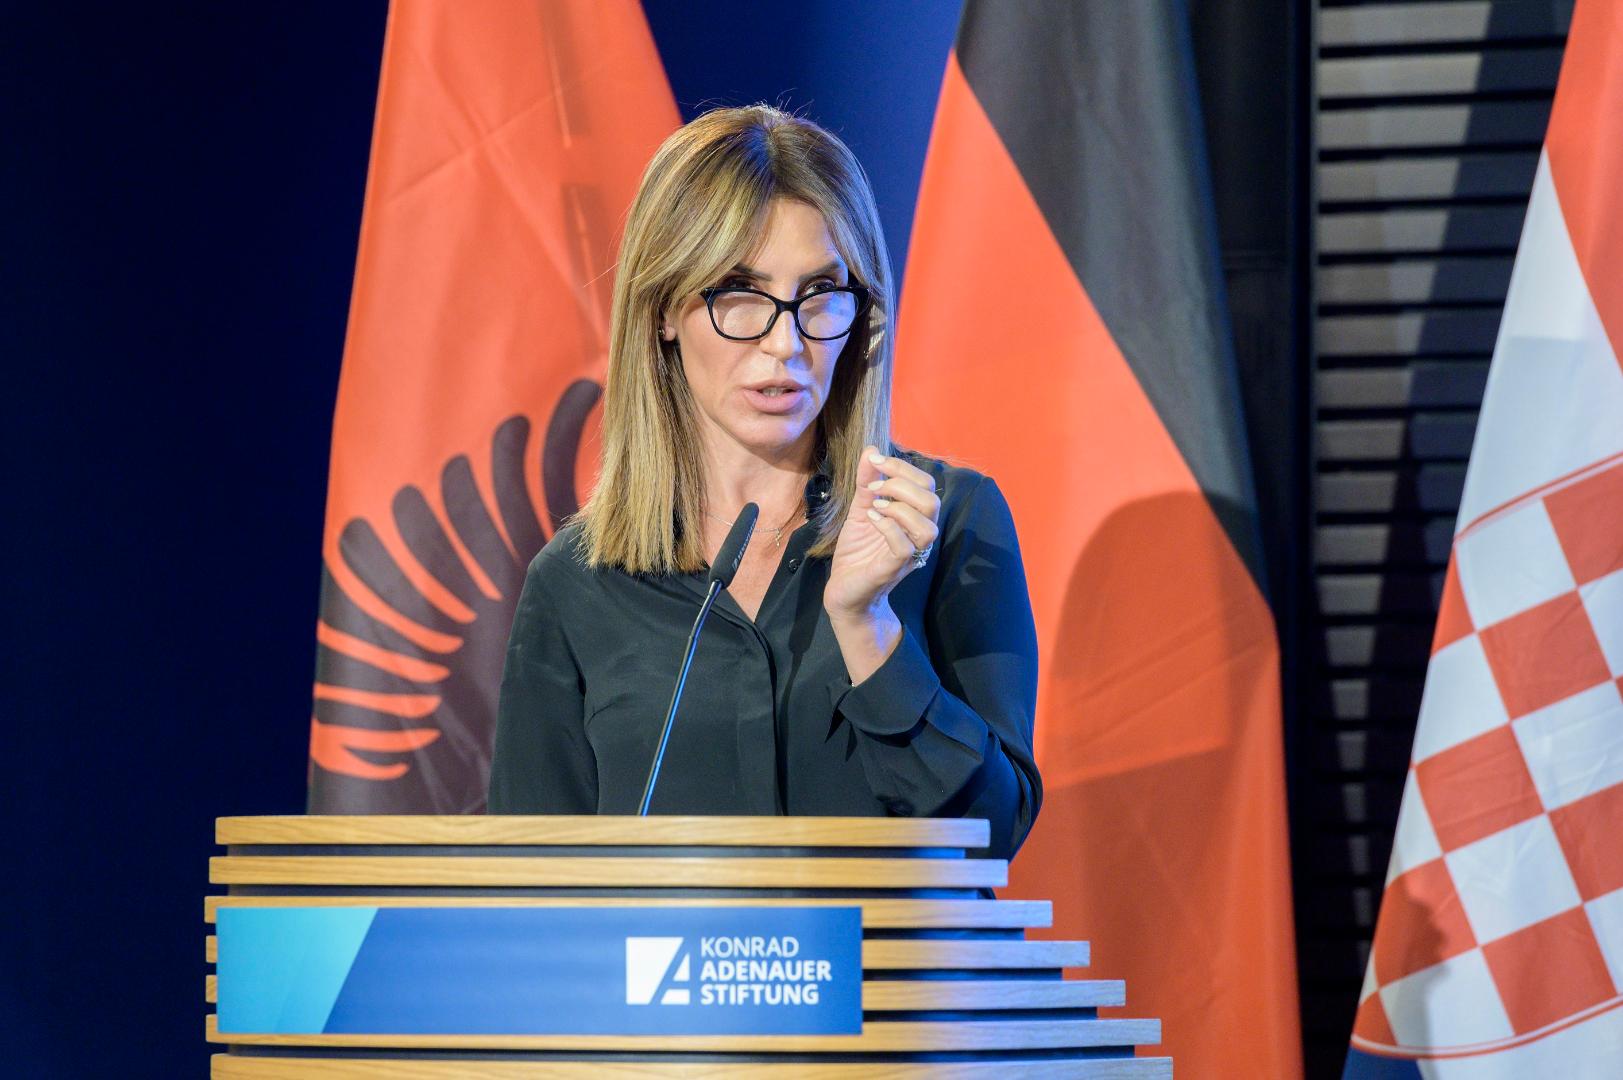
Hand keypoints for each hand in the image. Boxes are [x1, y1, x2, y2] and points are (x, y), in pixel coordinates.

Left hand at [824, 446, 940, 621]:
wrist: (844, 591)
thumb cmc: (857, 552)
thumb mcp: (861, 509)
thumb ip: (867, 482)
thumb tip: (871, 450)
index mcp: (914, 518)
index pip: (926, 485)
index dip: (902, 467)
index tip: (874, 461)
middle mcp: (918, 536)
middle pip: (932, 501)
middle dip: (901, 485)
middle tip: (872, 489)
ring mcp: (909, 554)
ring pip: (927, 527)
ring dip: (899, 508)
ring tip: (874, 506)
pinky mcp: (893, 569)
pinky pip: (905, 547)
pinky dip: (888, 527)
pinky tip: (872, 520)